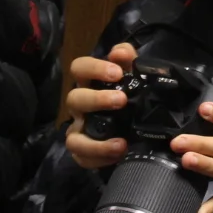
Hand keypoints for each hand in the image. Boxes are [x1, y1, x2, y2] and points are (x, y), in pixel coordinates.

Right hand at [65, 43, 135, 169]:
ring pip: (73, 139)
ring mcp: (79, 131)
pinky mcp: (84, 153)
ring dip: (95, 143)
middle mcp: (81, 107)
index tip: (117, 73)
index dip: (94, 68)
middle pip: (73, 99)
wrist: (140, 130)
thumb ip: (129, 60)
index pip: (79, 67)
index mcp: (91, 84)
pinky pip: (82, 159)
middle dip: (96, 99)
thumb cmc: (131, 96)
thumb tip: (119, 52)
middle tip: (121, 101)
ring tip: (121, 143)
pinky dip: (99, 160)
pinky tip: (118, 155)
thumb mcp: (135, 74)